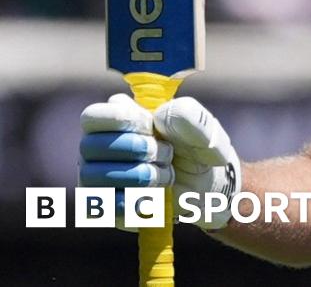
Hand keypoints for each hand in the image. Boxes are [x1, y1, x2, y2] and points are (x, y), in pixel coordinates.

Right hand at [80, 93, 241, 229]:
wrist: (208, 189)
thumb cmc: (199, 150)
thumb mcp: (206, 129)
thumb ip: (189, 115)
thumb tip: (160, 115)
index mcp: (118, 118)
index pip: (93, 115)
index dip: (120, 119)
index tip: (150, 125)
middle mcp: (98, 146)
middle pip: (90, 145)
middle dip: (136, 148)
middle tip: (166, 152)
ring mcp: (96, 177)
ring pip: (94, 175)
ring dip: (139, 175)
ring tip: (166, 174)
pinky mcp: (103, 207)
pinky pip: (103, 204)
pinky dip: (134, 200)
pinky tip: (155, 195)